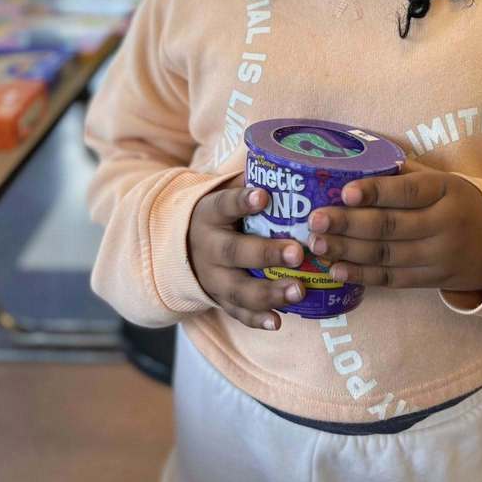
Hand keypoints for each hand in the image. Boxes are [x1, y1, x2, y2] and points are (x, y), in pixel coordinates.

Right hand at [188, 173, 305, 330]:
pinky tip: (278, 321)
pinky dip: (256, 319)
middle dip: (266, 253)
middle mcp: (208, 247)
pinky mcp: (219, 299)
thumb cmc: (221, 215)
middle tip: (297, 252)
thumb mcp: (224, 195)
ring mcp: (213, 277)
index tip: (263, 195)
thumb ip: (251, 181)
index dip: (242, 201)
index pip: (224, 205)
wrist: (182, 247)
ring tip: (298, 290)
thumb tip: (293, 159)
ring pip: (238, 287)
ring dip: (269, 292)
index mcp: (209, 214)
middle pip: (234, 251)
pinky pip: (237, 312)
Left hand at [307, 166, 481, 293]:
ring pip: (387, 255)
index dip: (377, 192)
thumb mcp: (443, 180)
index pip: (409, 191)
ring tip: (317, 243)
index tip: (345, 191)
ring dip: (347, 250)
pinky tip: (336, 269)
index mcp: (446, 191)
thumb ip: (405, 172)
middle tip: (315, 219)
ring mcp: (439, 256)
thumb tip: (358, 160)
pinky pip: (393, 280)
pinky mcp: (432, 281)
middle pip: (391, 227)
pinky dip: (362, 275)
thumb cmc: (458, 202)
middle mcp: (444, 225)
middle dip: (349, 224)